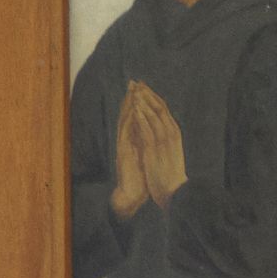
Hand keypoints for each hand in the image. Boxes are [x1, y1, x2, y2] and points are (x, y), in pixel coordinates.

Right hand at [111, 82, 147, 218]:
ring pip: (125, 121)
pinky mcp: (123, 153)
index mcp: (135, 140)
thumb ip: (147, 143)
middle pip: (128, 115)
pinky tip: (132, 110)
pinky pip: (125, 133)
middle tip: (134, 82)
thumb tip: (154, 131)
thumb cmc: (141, 177)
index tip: (142, 88)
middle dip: (131, 98)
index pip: (136, 117)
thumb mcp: (147, 155)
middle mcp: (128, 141)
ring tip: (131, 91)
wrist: (134, 195)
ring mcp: (124, 146)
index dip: (138, 102)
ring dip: (128, 106)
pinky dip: (128, 120)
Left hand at [128, 80, 187, 204]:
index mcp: (174, 133)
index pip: (164, 110)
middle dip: (148, 95)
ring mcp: (164, 142)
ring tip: (135, 92)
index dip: (153, 97)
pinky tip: (135, 110)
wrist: (175, 191)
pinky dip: (142, 119)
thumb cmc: (171, 173)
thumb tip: (160, 129)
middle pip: (160, 109)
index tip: (144, 87)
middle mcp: (171, 134)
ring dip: (144, 103)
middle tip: (137, 84)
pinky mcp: (155, 151)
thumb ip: (165, 139)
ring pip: (154, 117)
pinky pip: (148, 131)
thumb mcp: (169, 151)